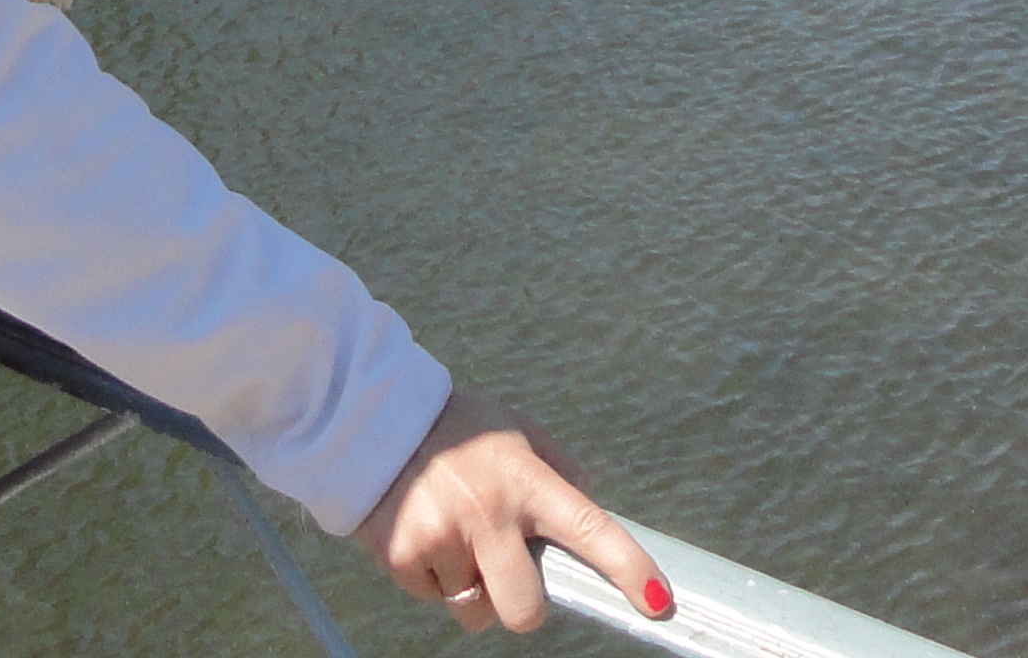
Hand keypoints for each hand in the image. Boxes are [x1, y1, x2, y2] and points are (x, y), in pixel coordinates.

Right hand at [356, 391, 670, 634]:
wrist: (369, 417)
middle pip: (526, 610)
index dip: (628, 567)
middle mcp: (489, 511)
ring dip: (468, 587)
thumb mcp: (516, 434)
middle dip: (520, 605)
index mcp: (526, 479)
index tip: (658, 599)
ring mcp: (445, 537)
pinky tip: (422, 533)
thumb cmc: (456, 431)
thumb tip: (596, 505)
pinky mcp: (404, 556)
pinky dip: (431, 577)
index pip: (589, 529)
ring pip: (474, 611)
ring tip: (451, 535)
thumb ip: (559, 470)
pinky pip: (433, 599)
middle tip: (502, 571)